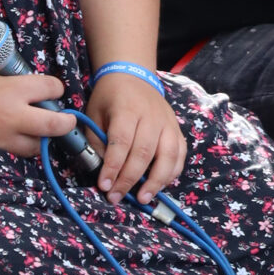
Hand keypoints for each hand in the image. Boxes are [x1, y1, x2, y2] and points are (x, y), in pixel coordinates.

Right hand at [0, 63, 75, 157]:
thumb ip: (11, 79)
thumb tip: (28, 83)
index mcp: (12, 89)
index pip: (52, 89)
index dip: (56, 88)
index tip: (53, 88)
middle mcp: (12, 115)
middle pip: (55, 125)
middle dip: (67, 122)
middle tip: (67, 118)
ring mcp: (2, 134)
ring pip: (38, 145)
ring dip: (45, 137)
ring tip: (43, 127)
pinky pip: (19, 150)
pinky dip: (26, 144)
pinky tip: (22, 133)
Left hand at [88, 74, 186, 202]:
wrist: (132, 76)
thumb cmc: (110, 98)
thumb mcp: (94, 114)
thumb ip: (96, 141)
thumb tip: (100, 170)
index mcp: (127, 109)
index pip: (121, 142)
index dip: (113, 166)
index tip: (104, 186)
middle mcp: (151, 116)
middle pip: (144, 152)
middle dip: (129, 179)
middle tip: (116, 197)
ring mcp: (168, 123)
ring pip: (168, 156)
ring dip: (156, 181)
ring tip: (142, 198)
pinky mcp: (177, 129)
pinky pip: (180, 155)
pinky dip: (171, 173)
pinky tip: (159, 186)